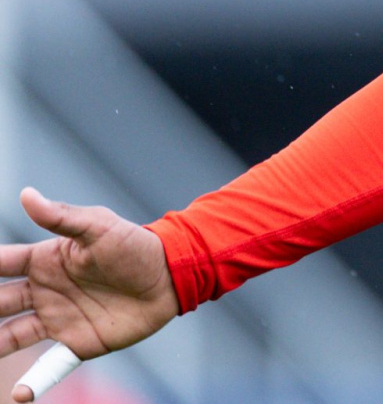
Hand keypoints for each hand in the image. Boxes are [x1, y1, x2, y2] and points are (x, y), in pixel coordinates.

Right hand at [0, 189, 179, 401]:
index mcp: (44, 262)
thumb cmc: (135, 245)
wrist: (171, 276)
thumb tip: (26, 194)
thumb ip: (61, 217)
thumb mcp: (98, 227)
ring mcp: (57, 319)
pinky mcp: (77, 343)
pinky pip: (49, 367)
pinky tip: (18, 395)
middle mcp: (43, 292)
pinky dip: (33, 382)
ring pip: (10, 338)